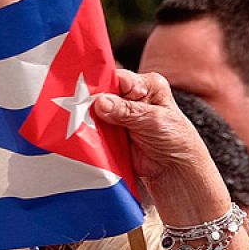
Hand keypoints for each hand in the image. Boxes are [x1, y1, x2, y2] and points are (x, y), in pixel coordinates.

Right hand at [91, 69, 231, 225]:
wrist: (174, 171)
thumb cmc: (175, 139)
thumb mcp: (154, 120)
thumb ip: (127, 110)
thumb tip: (100, 102)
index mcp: (146, 85)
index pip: (119, 78)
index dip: (102, 84)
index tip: (87, 94)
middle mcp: (130, 96)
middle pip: (102, 93)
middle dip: (90, 101)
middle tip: (76, 109)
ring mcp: (117, 115)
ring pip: (94, 111)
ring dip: (85, 118)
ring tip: (74, 123)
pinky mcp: (108, 132)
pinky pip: (92, 128)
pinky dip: (86, 131)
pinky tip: (77, 133)